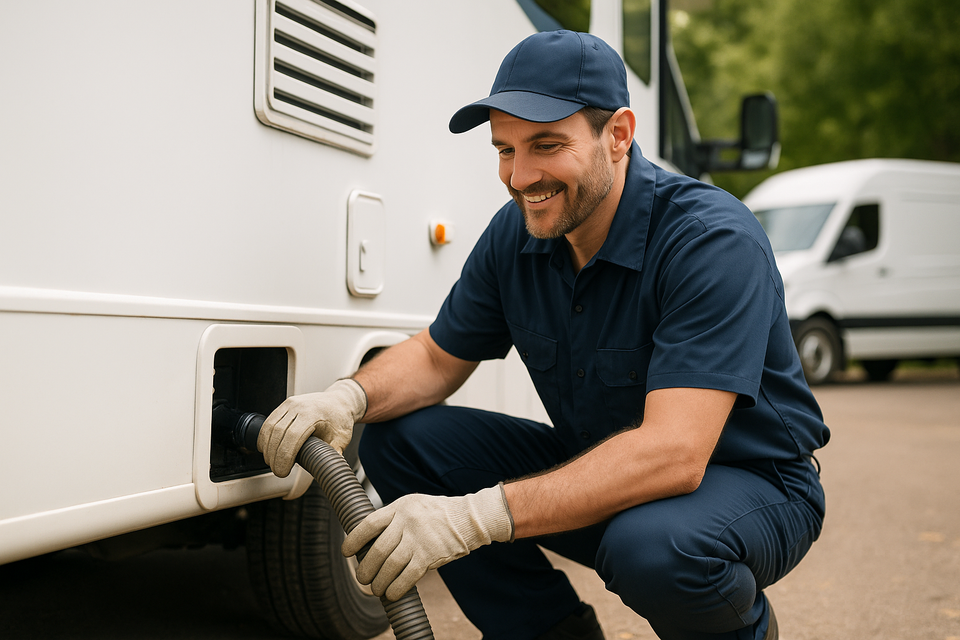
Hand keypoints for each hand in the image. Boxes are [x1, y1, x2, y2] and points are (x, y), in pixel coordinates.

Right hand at [257, 379, 366, 476]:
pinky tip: (267, 449)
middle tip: (277, 470)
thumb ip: (333, 455)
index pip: (292, 437)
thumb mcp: (342, 438)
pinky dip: (265, 437)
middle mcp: (299, 406)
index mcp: (314, 414)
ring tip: (272, 462)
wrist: (339, 400)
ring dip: (267, 448)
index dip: (284, 457)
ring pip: (270, 427)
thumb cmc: (340, 419)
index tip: (283, 471)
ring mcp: (290, 404)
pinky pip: (269, 422)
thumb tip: (328, 471)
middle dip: (274, 456)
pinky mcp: (285, 405)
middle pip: (278, 433)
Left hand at [342, 486, 513, 600]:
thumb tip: (369, 542)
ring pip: (390, 565)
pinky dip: (396, 588)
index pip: (369, 524)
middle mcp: (407, 522)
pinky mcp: (430, 556)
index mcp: (400, 508)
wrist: (468, 519)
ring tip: (375, 589)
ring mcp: (419, 539)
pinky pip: (407, 576)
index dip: (354, 540)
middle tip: (363, 578)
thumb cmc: (437, 514)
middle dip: (366, 568)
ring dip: (379, 581)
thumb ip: (393, 519)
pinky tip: (391, 593)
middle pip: (377, 550)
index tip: (346, 552)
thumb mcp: (413, 506)